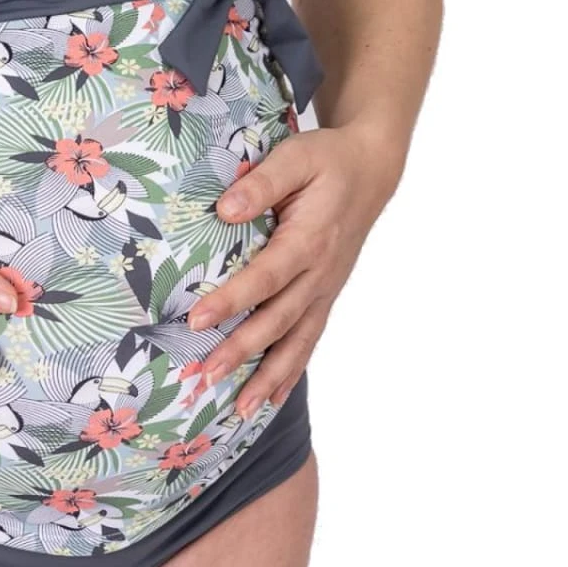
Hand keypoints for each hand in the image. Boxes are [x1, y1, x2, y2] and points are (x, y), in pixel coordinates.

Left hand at [187, 122, 396, 419]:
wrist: (371, 171)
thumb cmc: (327, 161)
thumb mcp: (296, 157)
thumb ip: (262, 183)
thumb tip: (225, 209)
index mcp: (309, 239)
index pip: (265, 276)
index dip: (232, 300)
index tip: (196, 319)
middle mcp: (319, 273)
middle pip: (278, 320)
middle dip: (242, 351)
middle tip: (205, 374)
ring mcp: (325, 289)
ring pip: (296, 341)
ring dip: (268, 376)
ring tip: (240, 409)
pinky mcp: (325, 295)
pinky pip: (309, 340)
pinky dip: (292, 371)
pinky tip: (272, 398)